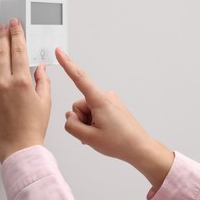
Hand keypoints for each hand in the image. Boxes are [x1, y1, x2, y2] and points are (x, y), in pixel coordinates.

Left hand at [0, 19, 50, 162]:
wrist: (18, 147)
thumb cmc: (33, 127)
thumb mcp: (45, 101)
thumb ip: (43, 80)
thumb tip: (40, 68)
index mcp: (21, 81)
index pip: (18, 50)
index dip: (17, 34)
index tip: (15, 25)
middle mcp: (3, 83)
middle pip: (2, 52)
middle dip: (3, 36)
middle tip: (4, 27)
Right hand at [55, 48, 173, 189]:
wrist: (139, 148)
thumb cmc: (119, 143)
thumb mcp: (88, 138)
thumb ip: (71, 125)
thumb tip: (69, 116)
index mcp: (100, 101)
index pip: (79, 78)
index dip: (67, 64)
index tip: (59, 52)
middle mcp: (105, 96)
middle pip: (79, 104)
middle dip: (81, 119)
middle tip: (93, 134)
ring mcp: (109, 100)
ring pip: (86, 109)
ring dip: (88, 122)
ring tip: (100, 134)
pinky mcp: (112, 105)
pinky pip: (94, 111)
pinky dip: (94, 122)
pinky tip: (102, 132)